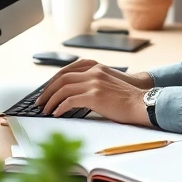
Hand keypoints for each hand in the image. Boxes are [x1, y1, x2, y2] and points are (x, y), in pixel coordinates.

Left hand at [36, 60, 152, 125]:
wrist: (142, 103)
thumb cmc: (126, 98)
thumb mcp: (108, 83)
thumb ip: (93, 82)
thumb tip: (75, 94)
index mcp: (96, 67)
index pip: (67, 70)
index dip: (54, 80)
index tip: (46, 90)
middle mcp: (93, 72)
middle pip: (62, 78)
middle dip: (47, 90)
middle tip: (40, 101)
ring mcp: (94, 83)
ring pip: (63, 89)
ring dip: (51, 100)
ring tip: (45, 110)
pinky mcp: (95, 96)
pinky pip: (70, 101)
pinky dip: (60, 107)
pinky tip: (56, 114)